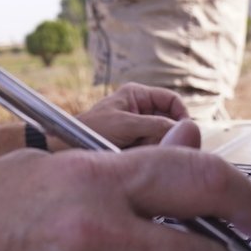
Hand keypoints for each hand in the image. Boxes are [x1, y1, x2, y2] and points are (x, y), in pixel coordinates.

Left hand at [67, 82, 190, 150]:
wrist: (66, 148)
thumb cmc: (90, 129)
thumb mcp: (125, 124)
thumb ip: (155, 125)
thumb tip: (184, 128)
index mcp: (137, 94)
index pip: (172, 100)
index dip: (181, 115)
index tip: (185, 132)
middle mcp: (141, 109)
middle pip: (170, 121)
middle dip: (164, 135)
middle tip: (153, 144)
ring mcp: (139, 128)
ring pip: (163, 138)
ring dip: (155, 146)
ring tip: (135, 149)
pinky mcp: (136, 145)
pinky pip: (153, 150)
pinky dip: (148, 154)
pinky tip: (133, 155)